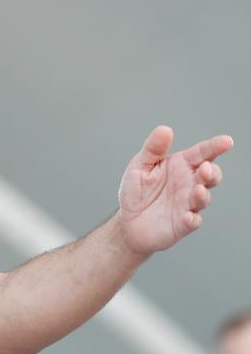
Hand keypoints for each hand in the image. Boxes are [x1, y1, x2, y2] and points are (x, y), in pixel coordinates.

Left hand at [118, 125, 231, 254]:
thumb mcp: (140, 165)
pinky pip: (192, 221)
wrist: (127, 222)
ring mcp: (188, 204)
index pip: (202, 153)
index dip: (215, 147)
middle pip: (211, 176)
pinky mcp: (182, 224)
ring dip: (203, 195)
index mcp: (181, 166)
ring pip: (204, 198)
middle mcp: (189, 184)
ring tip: (198, 190)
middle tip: (204, 169)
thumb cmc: (136, 191)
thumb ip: (153, 148)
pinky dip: (192, 219)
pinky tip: (187, 216)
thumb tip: (165, 130)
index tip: (227, 141)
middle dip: (212, 172)